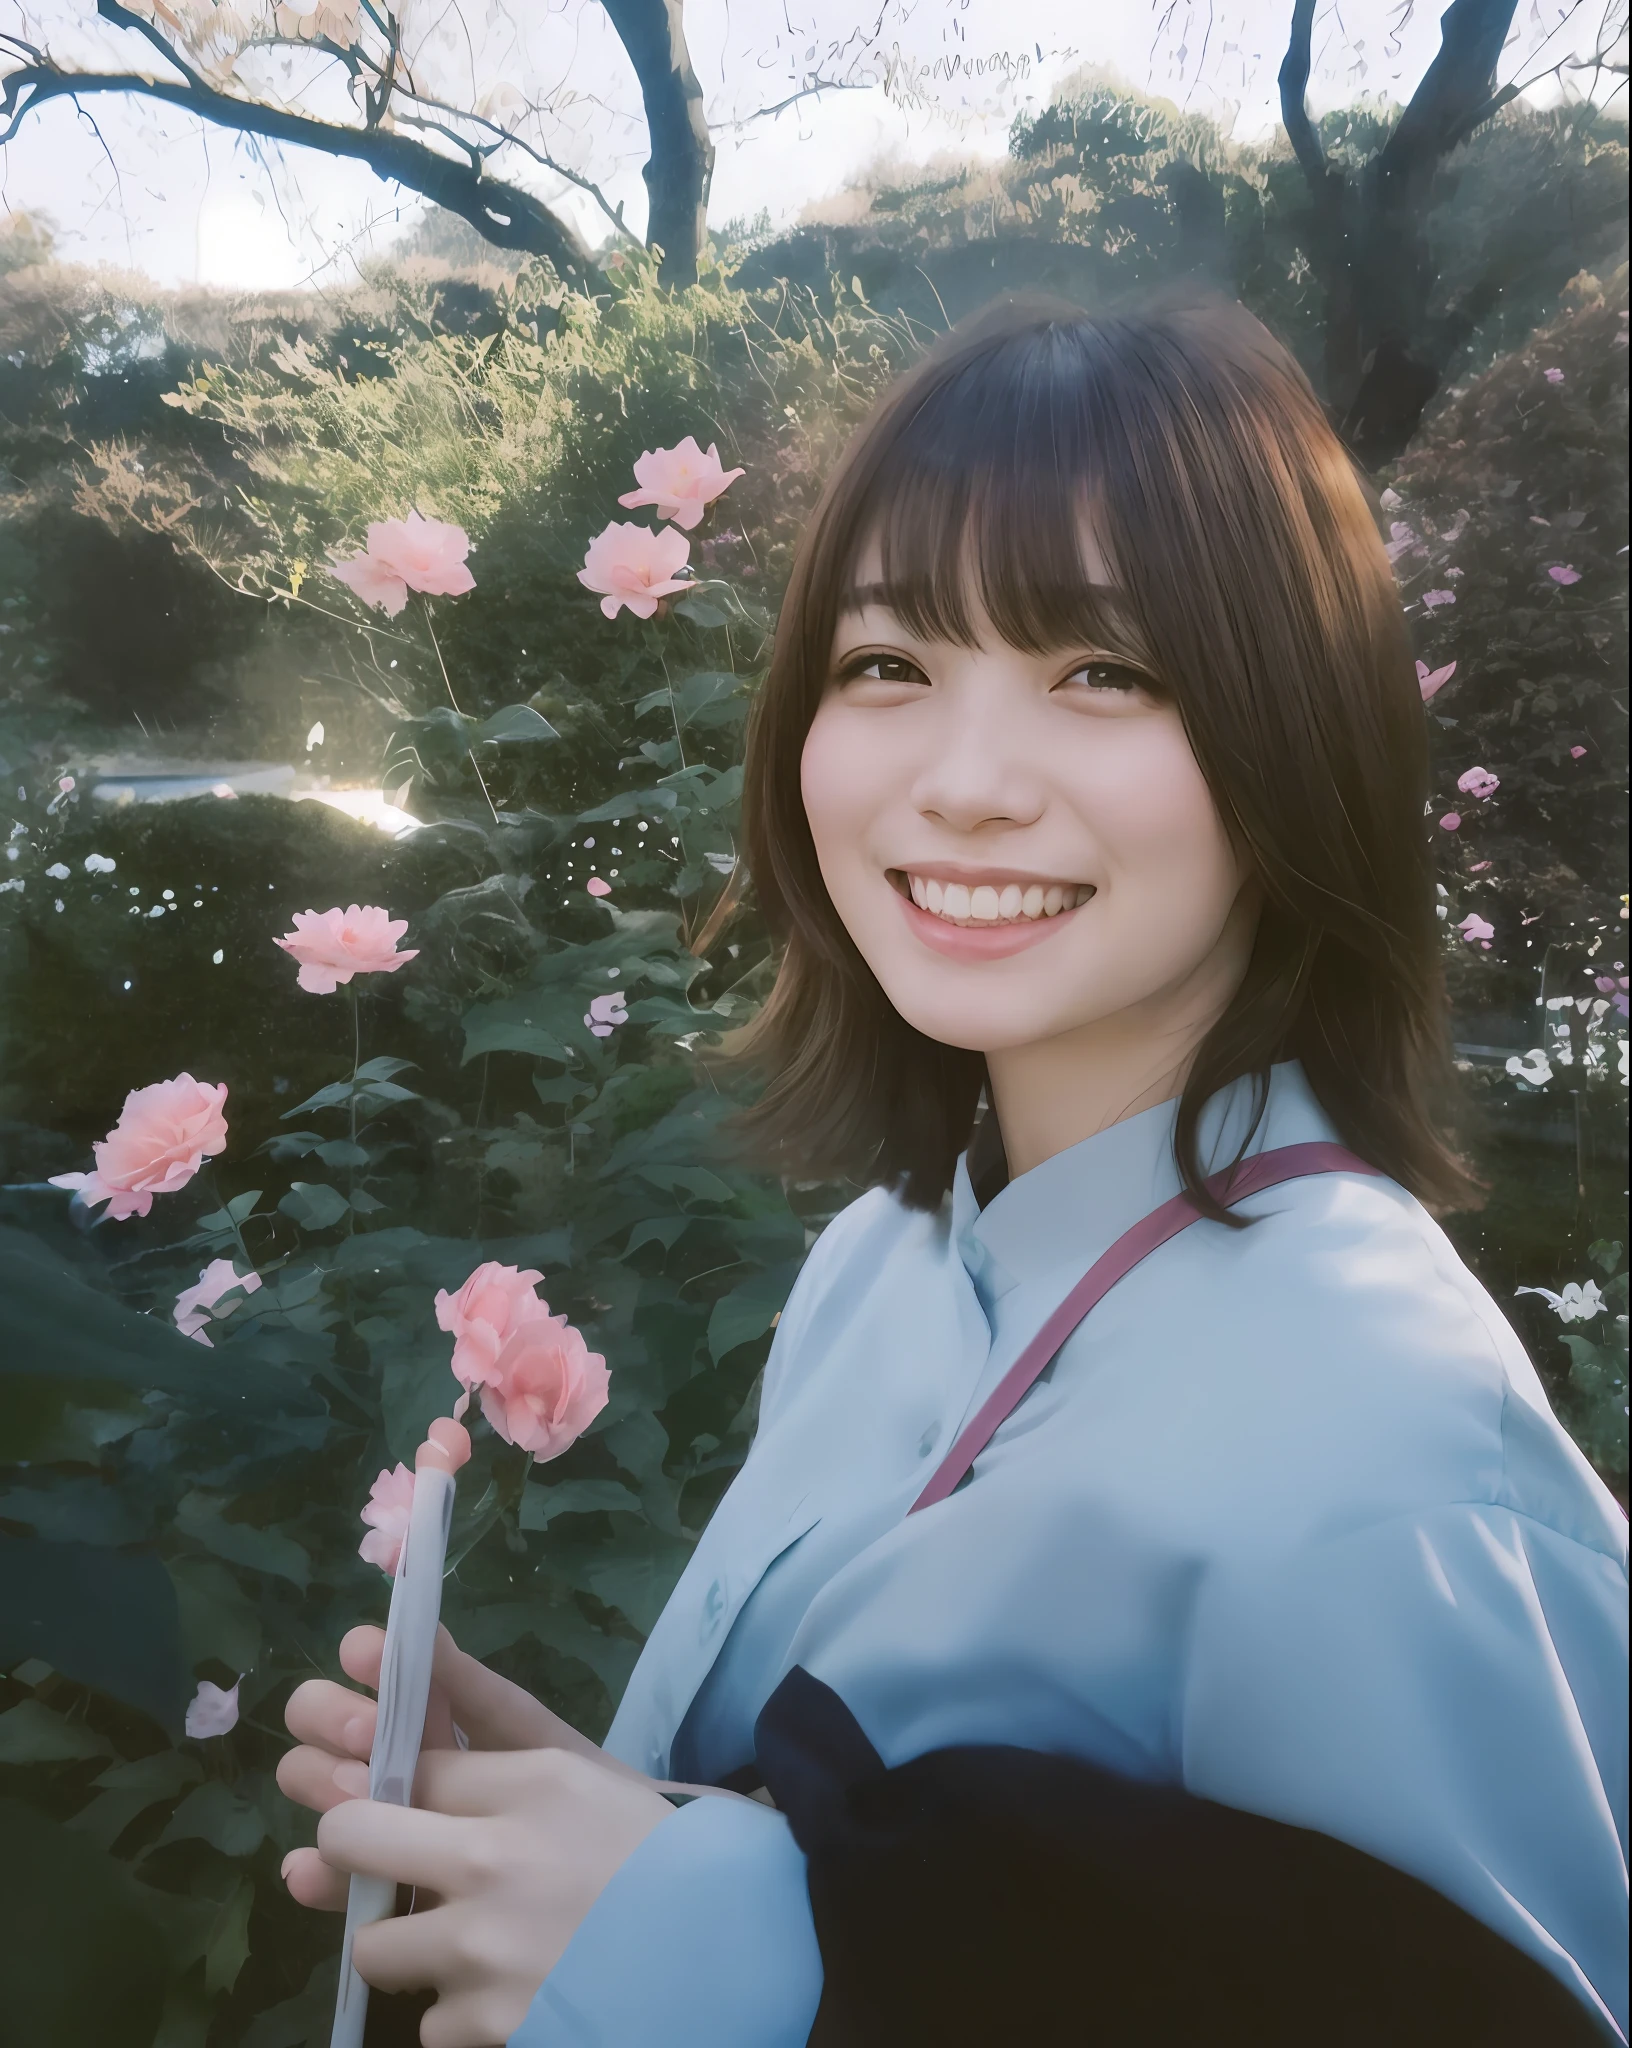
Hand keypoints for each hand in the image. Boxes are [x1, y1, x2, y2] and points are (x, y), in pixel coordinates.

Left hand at [278, 1623, 759, 2045]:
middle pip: (350, 1836)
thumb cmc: (659, 1849)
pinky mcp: (489, 2029)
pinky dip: (463, 2013)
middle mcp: (493, 1862)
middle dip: (350, 1850)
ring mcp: (485, 1954)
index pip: (403, 1763)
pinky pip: (427, 2020)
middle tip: (388, 1866)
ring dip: (412, 1947)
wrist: (733, 1956)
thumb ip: (491, 1712)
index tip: (386, 1794)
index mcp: (530, 1784)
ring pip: (373, 1946)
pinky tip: (516, 1993)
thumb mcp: (582, 1768)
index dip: (382, 1774)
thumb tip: (402, 1645)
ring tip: (474, 1943)